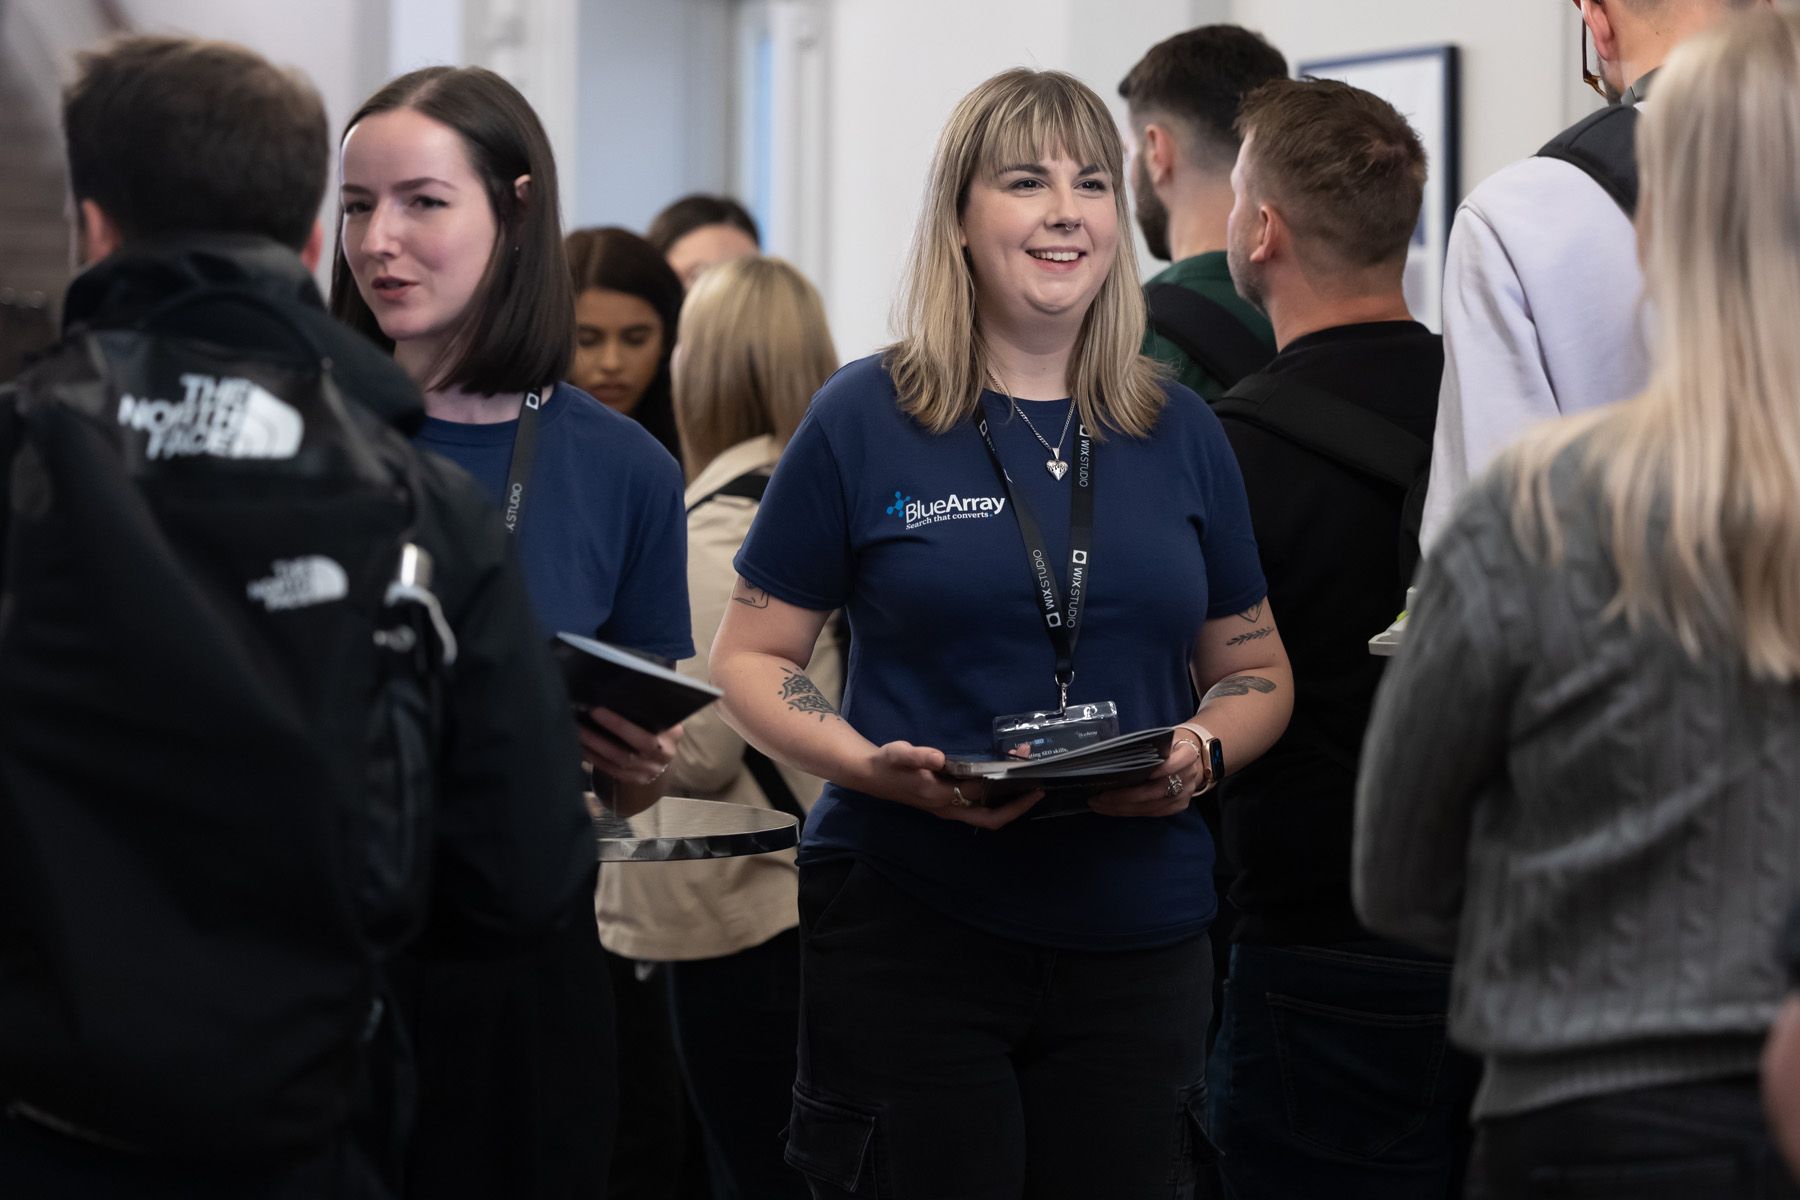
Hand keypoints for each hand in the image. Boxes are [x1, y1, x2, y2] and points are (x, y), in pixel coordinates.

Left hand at [578, 707, 682, 786]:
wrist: (658, 761)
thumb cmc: (653, 731)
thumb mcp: (659, 720)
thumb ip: (647, 709)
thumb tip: (615, 691)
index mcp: (672, 733)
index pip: (656, 722)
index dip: (631, 718)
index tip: (606, 706)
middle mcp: (664, 753)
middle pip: (641, 741)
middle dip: (616, 726)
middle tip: (592, 712)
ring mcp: (650, 770)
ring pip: (621, 758)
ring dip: (597, 743)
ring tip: (579, 728)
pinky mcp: (634, 780)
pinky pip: (611, 770)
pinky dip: (594, 758)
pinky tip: (581, 746)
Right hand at [855, 741, 1041, 829]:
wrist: (872, 776)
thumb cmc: (888, 763)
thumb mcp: (899, 754)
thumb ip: (918, 756)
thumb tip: (938, 757)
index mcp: (939, 796)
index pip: (979, 791)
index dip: (1002, 780)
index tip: (1022, 766)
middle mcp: (948, 808)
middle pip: (990, 818)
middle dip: (1017, 807)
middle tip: (1039, 791)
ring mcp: (948, 810)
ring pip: (985, 816)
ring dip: (1008, 805)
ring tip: (1027, 787)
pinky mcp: (947, 806)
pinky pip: (978, 811)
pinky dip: (996, 803)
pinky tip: (1004, 788)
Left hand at [1087, 734, 1203, 818]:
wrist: (1193, 759)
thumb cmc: (1170, 746)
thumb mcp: (1164, 739)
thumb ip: (1147, 747)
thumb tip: (1112, 754)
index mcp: (1187, 754)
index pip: (1177, 762)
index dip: (1164, 769)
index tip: (1146, 773)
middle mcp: (1188, 776)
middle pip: (1156, 791)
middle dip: (1125, 796)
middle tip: (1100, 797)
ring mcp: (1184, 795)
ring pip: (1151, 806)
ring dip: (1122, 808)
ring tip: (1099, 805)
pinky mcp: (1178, 807)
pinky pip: (1152, 813)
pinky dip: (1129, 812)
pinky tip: (1112, 809)